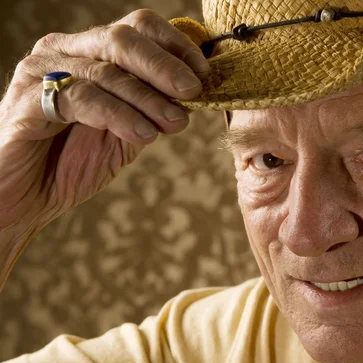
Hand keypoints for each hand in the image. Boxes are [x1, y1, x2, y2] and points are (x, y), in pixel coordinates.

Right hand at [0, 9, 208, 233]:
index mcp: (89, 52)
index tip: (204, 73)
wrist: (24, 198)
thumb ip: (152, 110)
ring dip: (148, 99)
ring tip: (176, 123)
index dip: (175, 46)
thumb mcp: (125, 133)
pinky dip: (119, 116)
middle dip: (164, 66)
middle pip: (122, 39)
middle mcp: (64, 52)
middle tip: (193, 90)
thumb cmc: (72, 161)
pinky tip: (144, 135)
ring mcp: (41, 72)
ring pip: (105, 71)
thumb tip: (193, 96)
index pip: (137, 29)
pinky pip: (81, 100)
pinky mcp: (27, 101)